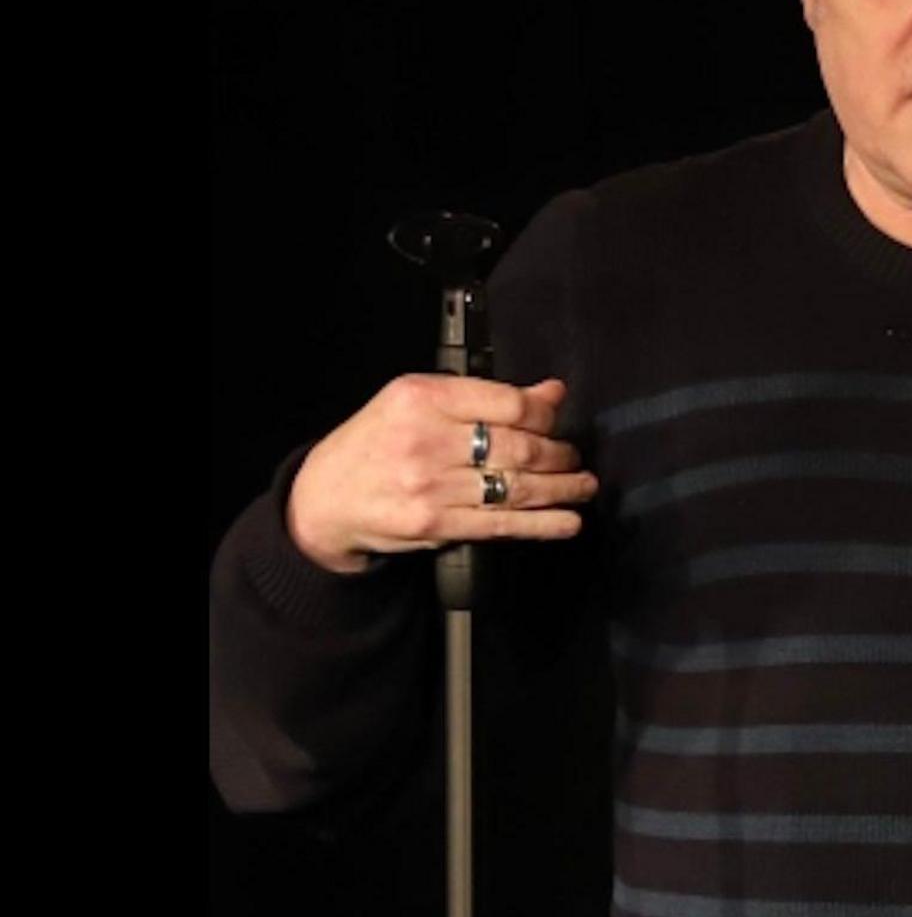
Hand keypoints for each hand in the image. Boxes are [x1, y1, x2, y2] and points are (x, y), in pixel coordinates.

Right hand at [285, 375, 596, 574]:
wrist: (323, 497)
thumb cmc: (376, 442)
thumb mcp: (418, 403)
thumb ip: (485, 397)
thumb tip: (551, 392)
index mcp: (422, 399)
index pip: (507, 403)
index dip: (544, 415)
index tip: (556, 423)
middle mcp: (425, 440)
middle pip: (518, 447)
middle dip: (559, 455)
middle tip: (573, 458)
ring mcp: (430, 485)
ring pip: (517, 487)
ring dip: (562, 489)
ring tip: (583, 486)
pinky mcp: (434, 524)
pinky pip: (502, 523)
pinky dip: (543, 524)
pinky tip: (568, 522)